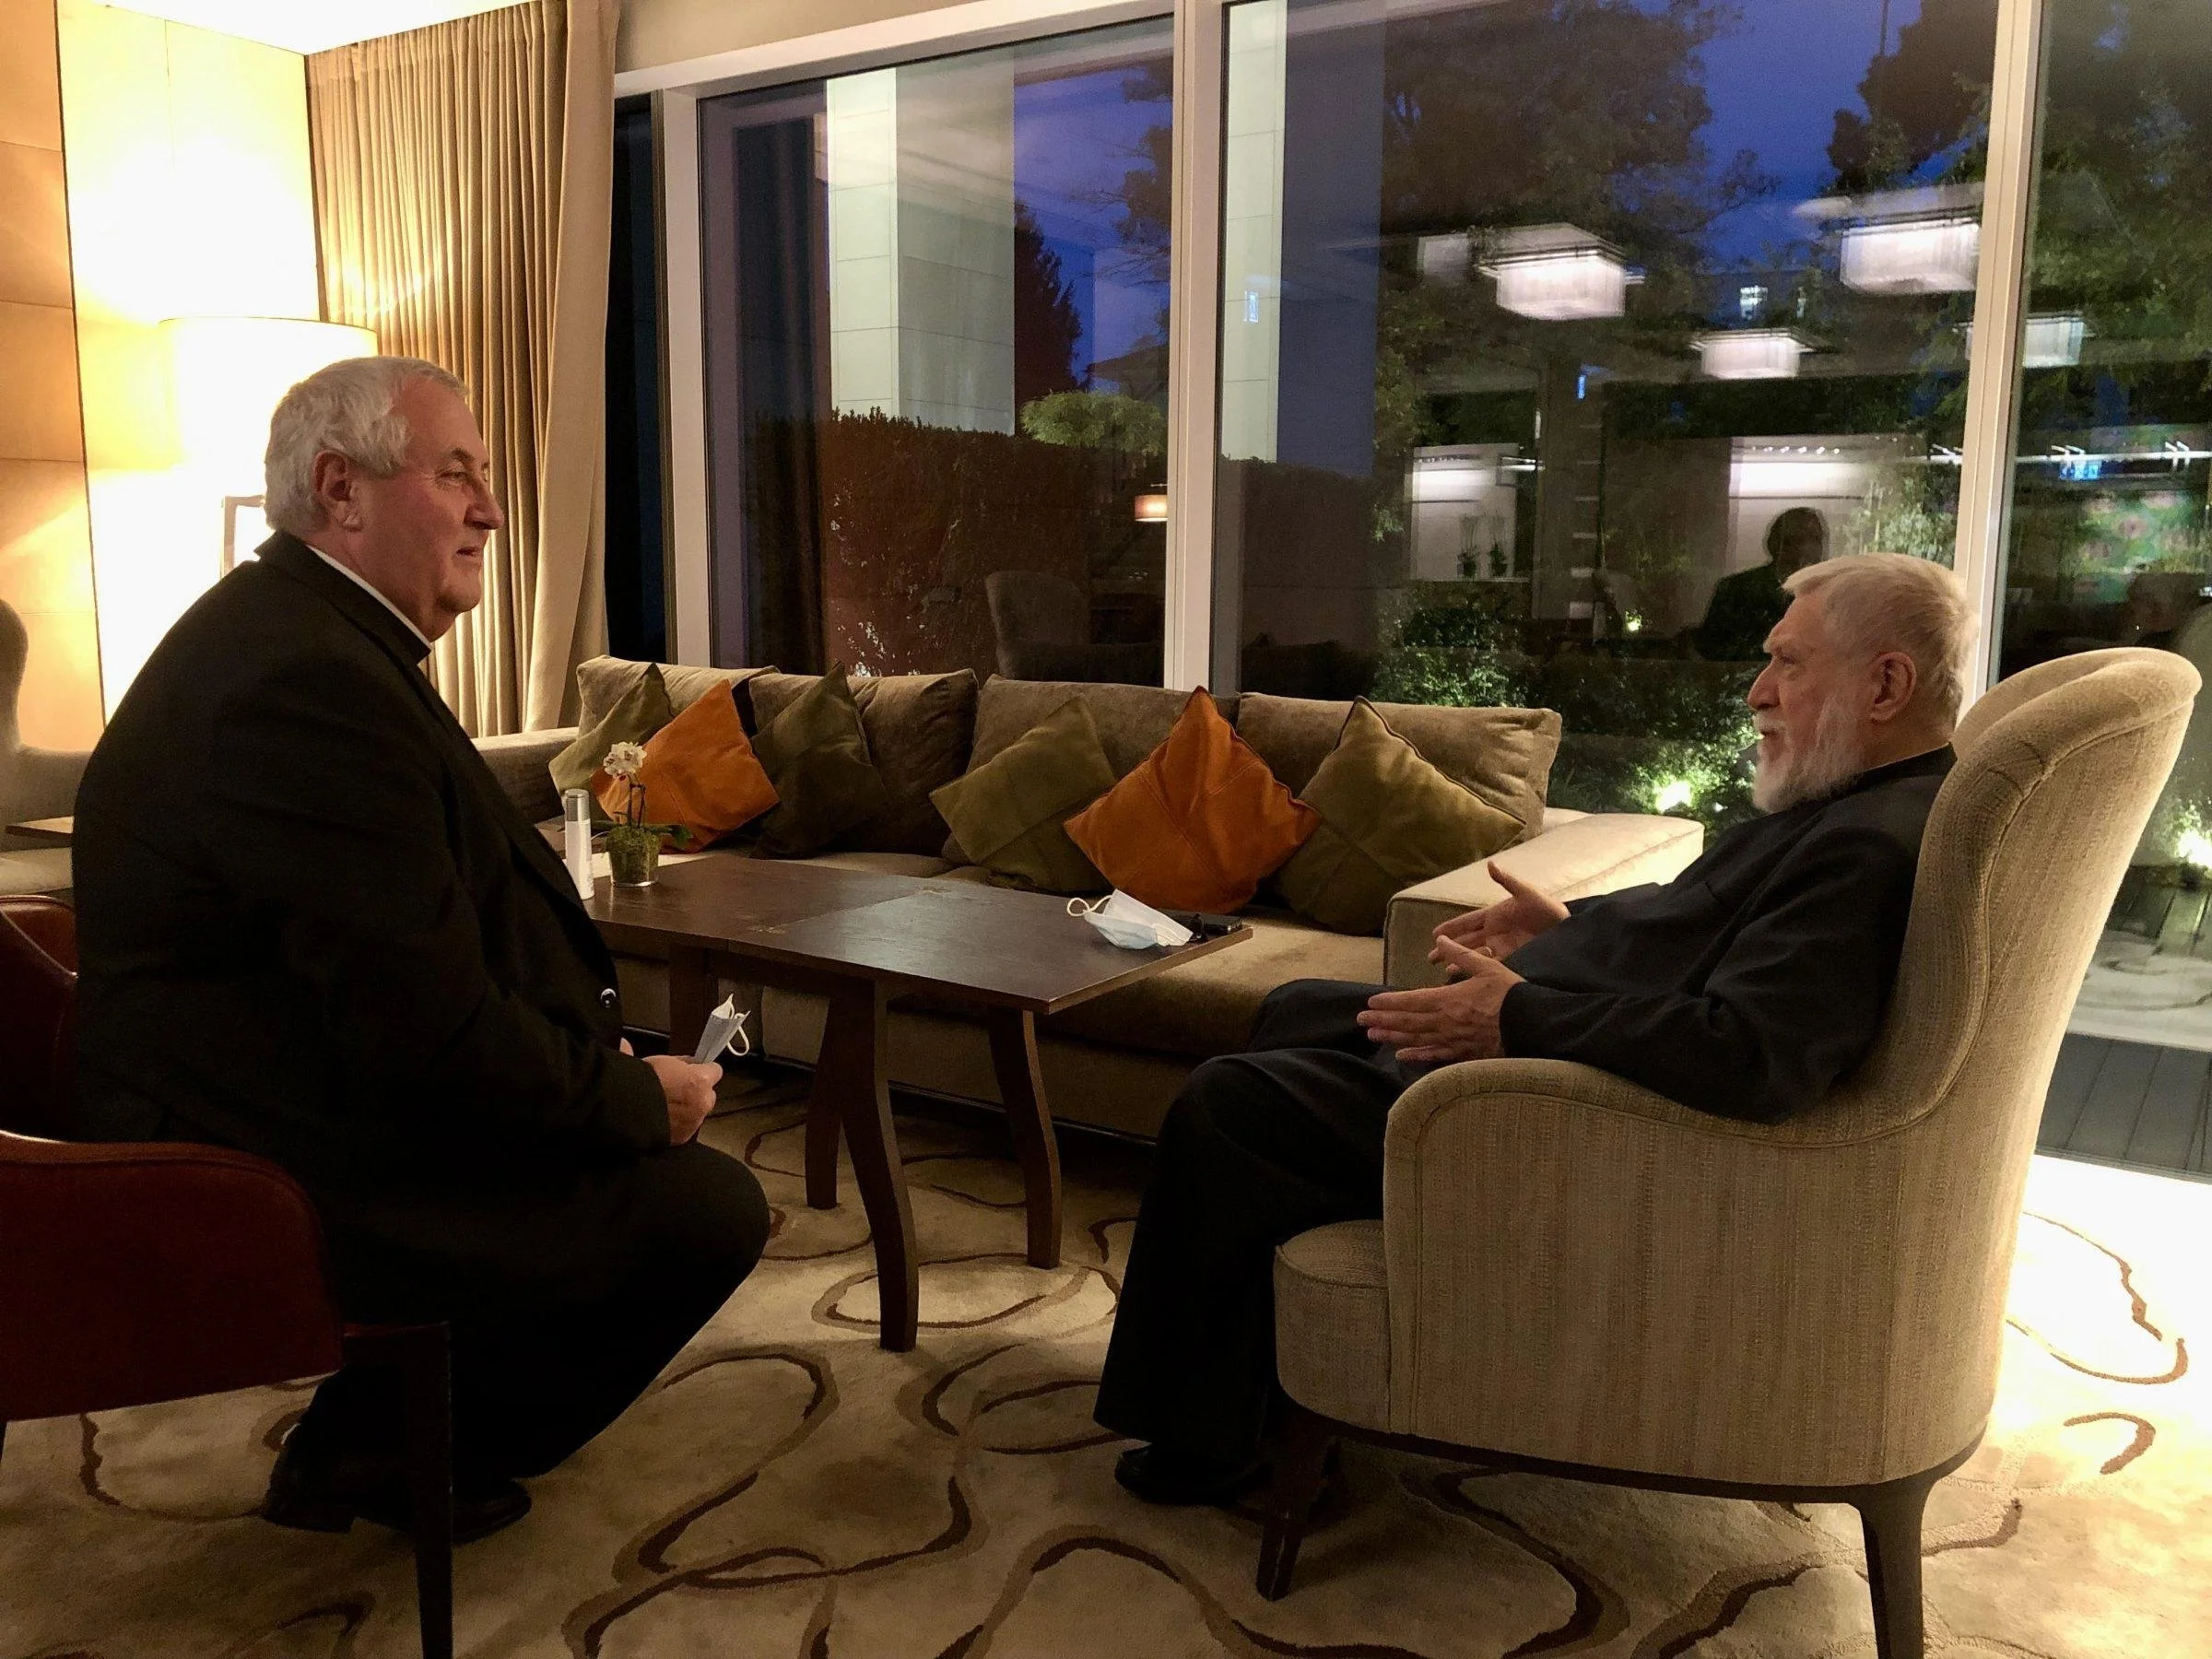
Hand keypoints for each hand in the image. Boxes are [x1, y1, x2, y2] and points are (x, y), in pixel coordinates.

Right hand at [644, 1053, 721, 1143]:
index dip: (704, 1070)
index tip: (697, 1070)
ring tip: (668, 1105)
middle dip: (698, 1092)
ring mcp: (695, 1122)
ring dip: (689, 1109)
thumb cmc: (642, 1083)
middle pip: (709, 1094)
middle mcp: (702, 1102)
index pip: (716, 1070)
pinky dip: (679, 1124)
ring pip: (699, 1112)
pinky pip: (687, 1127)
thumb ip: (681, 1062)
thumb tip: (686, 1062)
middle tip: (679, 1089)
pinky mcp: (684, 1137)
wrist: (629, 1110)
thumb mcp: (662, 1060)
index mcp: (700, 1080)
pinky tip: (664, 1118)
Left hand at [1360, 938, 1521, 1063]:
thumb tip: (1440, 941)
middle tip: (1361, 1021)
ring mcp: (1452, 1040)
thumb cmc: (1510, 994)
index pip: (1410, 1001)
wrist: (1531, 1024)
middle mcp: (1444, 1022)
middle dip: (1382, 1021)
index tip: (1370, 1003)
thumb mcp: (1487, 966)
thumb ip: (1461, 955)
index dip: (1389, 1003)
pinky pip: (1435, 1056)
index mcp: (1448, 999)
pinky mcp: (1462, 1053)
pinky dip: (1417, 1056)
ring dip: (1392, 1037)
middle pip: (1407, 1022)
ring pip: (1416, 1039)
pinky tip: (1402, 1056)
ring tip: (1373, 1036)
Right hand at [1431, 861, 1567, 970]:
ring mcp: (1502, 947)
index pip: (1468, 922)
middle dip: (1448, 948)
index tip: (1433, 933)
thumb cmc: (1549, 910)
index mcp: (1495, 915)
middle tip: (1429, 957)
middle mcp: (1495, 932)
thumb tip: (1491, 864)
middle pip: (1466, 941)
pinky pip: (1489, 965)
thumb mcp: (1528, 893)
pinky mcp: (1512, 959)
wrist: (1569, 933)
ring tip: (1441, 969)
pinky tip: (1464, 977)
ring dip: (1458, 961)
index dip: (1451, 927)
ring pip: (1474, 955)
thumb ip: (1507, 881)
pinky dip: (1475, 970)